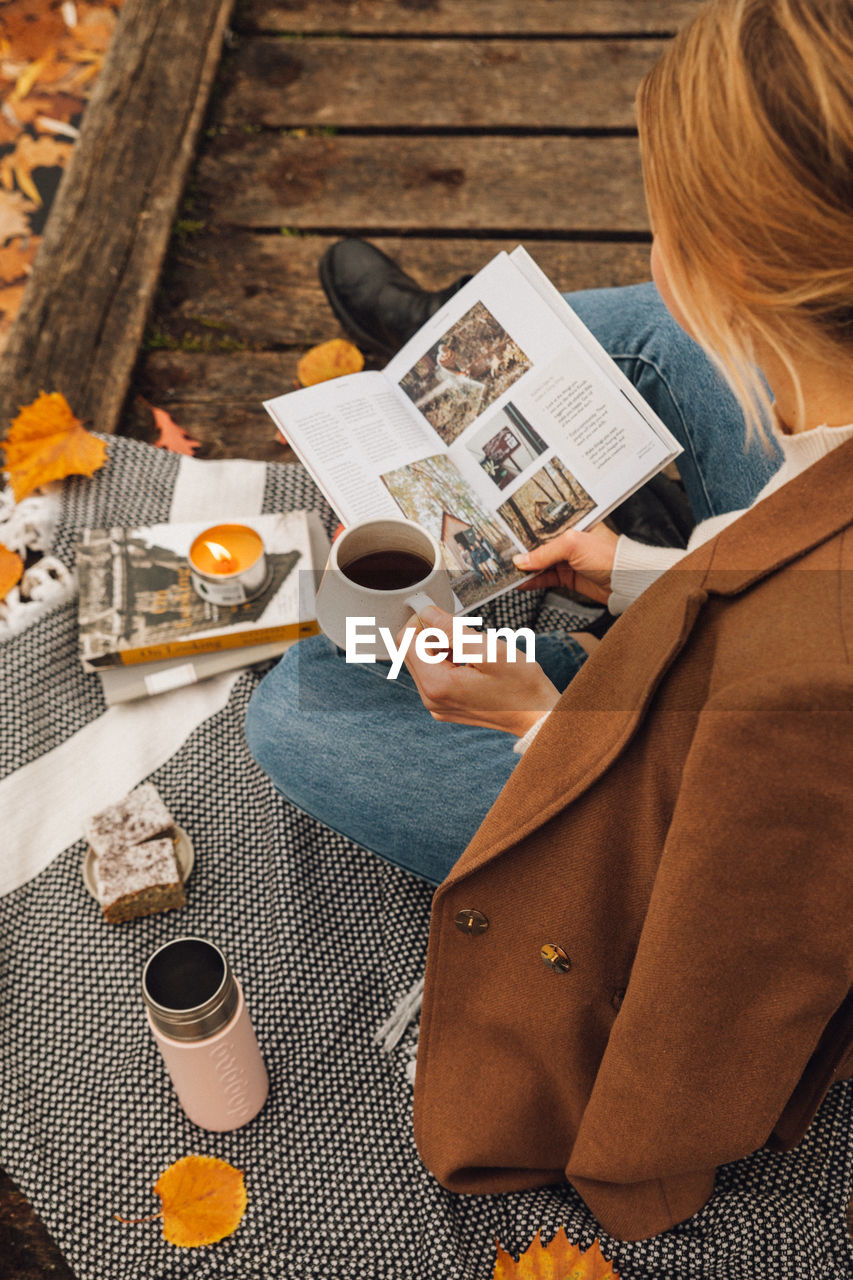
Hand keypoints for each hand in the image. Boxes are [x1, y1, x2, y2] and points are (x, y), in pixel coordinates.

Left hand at [401, 605, 559, 735]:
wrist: (538, 715)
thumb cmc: (521, 686)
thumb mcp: (488, 650)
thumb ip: (452, 629)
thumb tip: (426, 612)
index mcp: (436, 684)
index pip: (406, 641)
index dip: (422, 621)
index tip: (444, 615)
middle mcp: (430, 698)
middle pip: (413, 652)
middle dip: (434, 636)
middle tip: (465, 635)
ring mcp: (437, 705)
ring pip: (425, 662)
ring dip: (444, 649)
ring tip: (473, 652)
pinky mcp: (446, 707)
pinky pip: (436, 676)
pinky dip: (450, 663)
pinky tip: (472, 664)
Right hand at [512, 523, 617, 603]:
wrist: (626, 582)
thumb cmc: (610, 556)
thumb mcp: (574, 544)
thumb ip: (545, 552)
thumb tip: (522, 560)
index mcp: (573, 523)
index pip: (545, 524)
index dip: (527, 528)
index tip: (508, 533)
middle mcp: (569, 540)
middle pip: (539, 544)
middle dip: (522, 550)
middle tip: (504, 553)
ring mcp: (567, 559)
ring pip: (540, 562)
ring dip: (525, 567)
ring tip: (507, 570)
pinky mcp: (567, 577)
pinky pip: (544, 578)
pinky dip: (532, 581)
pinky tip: (520, 581)